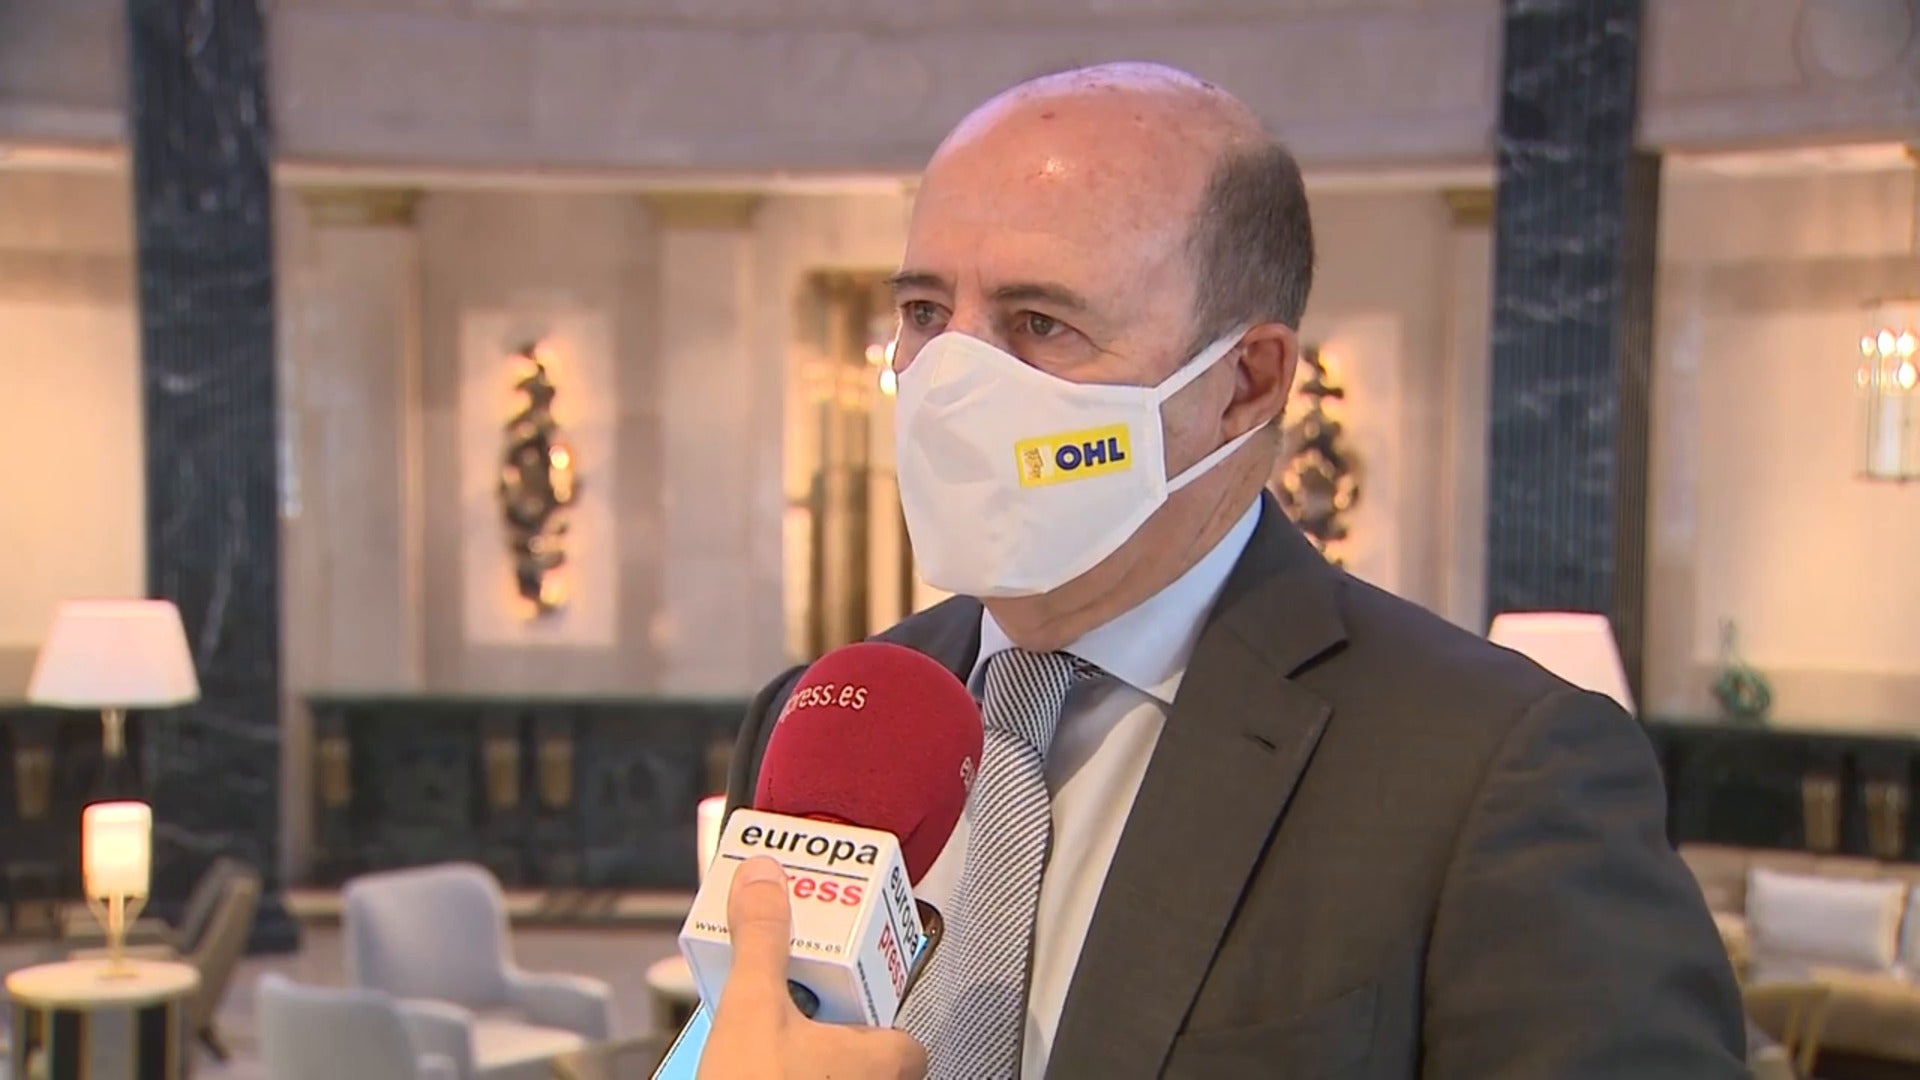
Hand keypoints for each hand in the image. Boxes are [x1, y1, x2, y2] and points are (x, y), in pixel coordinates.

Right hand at [698, 856, 929, 1079]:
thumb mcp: (752, 1009)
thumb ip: (763, 940)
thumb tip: (766, 879)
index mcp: (887, 1063)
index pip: (904, 1038)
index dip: (869, 1015)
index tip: (831, 992)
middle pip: (864, 1062)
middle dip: (826, 1042)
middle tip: (786, 1020)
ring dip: (806, 1069)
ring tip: (757, 1057)